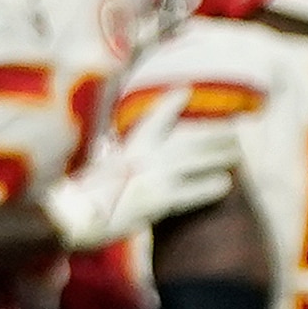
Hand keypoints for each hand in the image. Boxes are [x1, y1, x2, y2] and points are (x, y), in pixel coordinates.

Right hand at [38, 112, 239, 251]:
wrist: (70, 218)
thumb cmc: (82, 200)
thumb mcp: (100, 171)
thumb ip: (115, 161)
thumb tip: (114, 150)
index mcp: (126, 149)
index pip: (152, 119)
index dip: (170, 103)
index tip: (186, 89)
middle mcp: (141, 157)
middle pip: (185, 140)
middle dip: (212, 134)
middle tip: (234, 131)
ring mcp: (150, 177)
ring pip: (194, 161)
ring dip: (218, 156)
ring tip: (237, 155)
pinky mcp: (156, 201)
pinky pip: (191, 193)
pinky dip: (209, 187)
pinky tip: (226, 186)